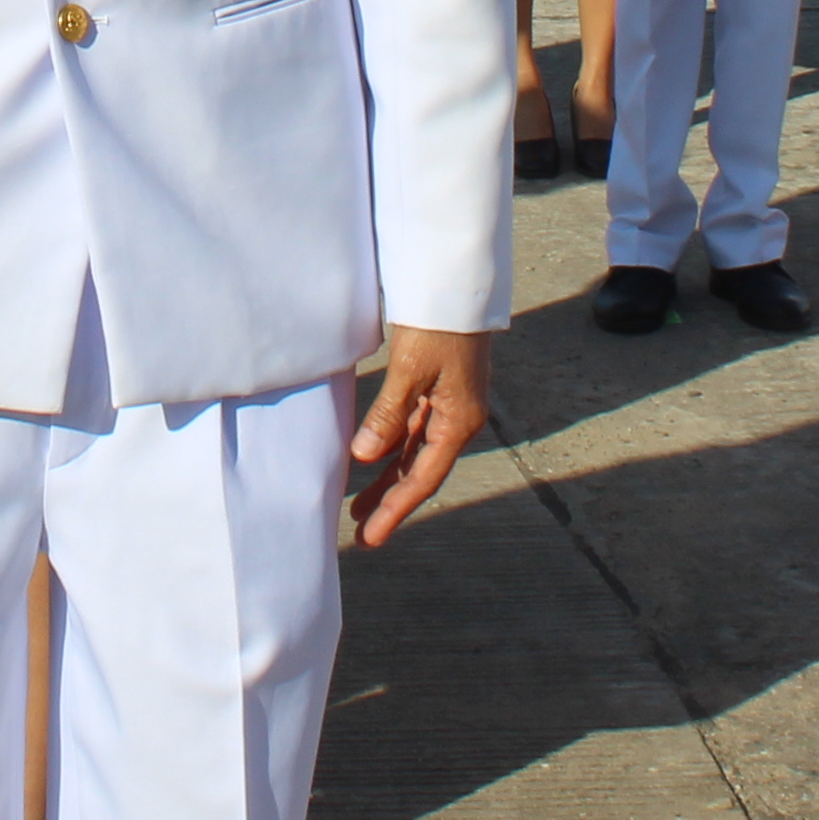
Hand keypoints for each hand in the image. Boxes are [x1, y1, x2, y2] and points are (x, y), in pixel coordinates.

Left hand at [347, 327, 491, 548]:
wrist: (457, 283)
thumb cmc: (438, 324)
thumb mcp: (410, 370)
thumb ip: (388, 415)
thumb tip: (364, 456)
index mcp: (459, 421)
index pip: (422, 477)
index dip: (396, 508)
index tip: (371, 536)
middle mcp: (457, 418)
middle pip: (419, 470)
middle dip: (390, 501)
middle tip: (361, 532)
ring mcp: (449, 404)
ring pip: (414, 451)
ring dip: (388, 477)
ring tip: (360, 505)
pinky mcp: (439, 387)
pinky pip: (413, 428)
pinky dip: (393, 446)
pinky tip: (372, 457)